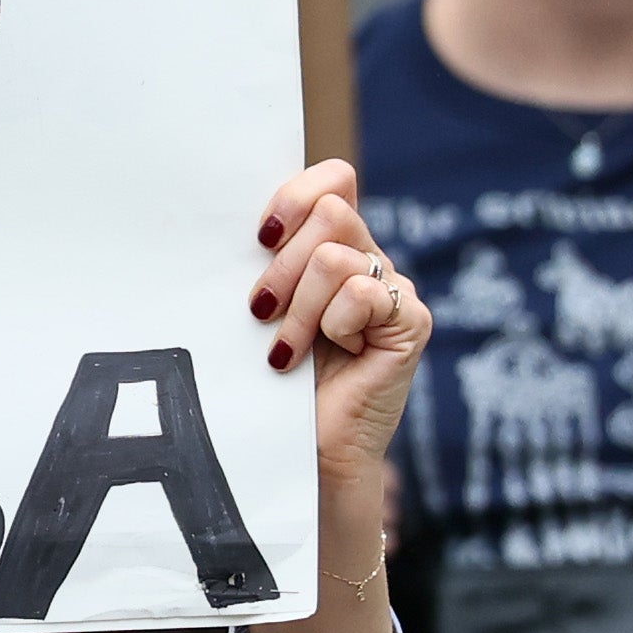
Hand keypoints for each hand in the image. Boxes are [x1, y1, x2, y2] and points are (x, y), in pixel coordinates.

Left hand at [239, 156, 426, 632]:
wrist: (296, 453)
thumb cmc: (259, 381)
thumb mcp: (253, 309)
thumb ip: (259, 261)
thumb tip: (222, 217)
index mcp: (330, 246)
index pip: (332, 179)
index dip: (293, 197)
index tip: (256, 238)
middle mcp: (367, 260)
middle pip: (330, 210)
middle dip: (281, 264)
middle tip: (260, 311)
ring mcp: (394, 290)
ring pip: (336, 256)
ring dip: (298, 307)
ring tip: (284, 348)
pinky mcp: (410, 323)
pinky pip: (365, 292)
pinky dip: (331, 324)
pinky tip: (318, 356)